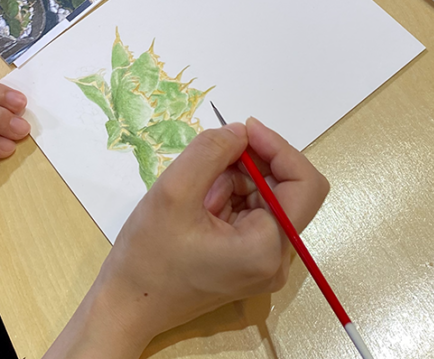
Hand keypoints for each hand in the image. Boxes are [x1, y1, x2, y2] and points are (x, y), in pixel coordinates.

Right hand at [49, 118, 328, 356]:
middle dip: (251, 164)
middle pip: (286, 189)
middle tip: (211, 157)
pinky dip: (229, 195)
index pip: (305, 184)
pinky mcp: (249, 261)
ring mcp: (264, 263)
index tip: (244, 128)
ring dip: (236, 180)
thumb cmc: (149, 255)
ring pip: (267, 197)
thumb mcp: (174, 191)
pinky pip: (252, 213)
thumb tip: (240, 131)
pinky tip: (199, 203)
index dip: (279, 148)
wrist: (128, 305)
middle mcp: (277, 259)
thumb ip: (211, 152)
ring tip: (196, 191)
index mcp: (267, 247)